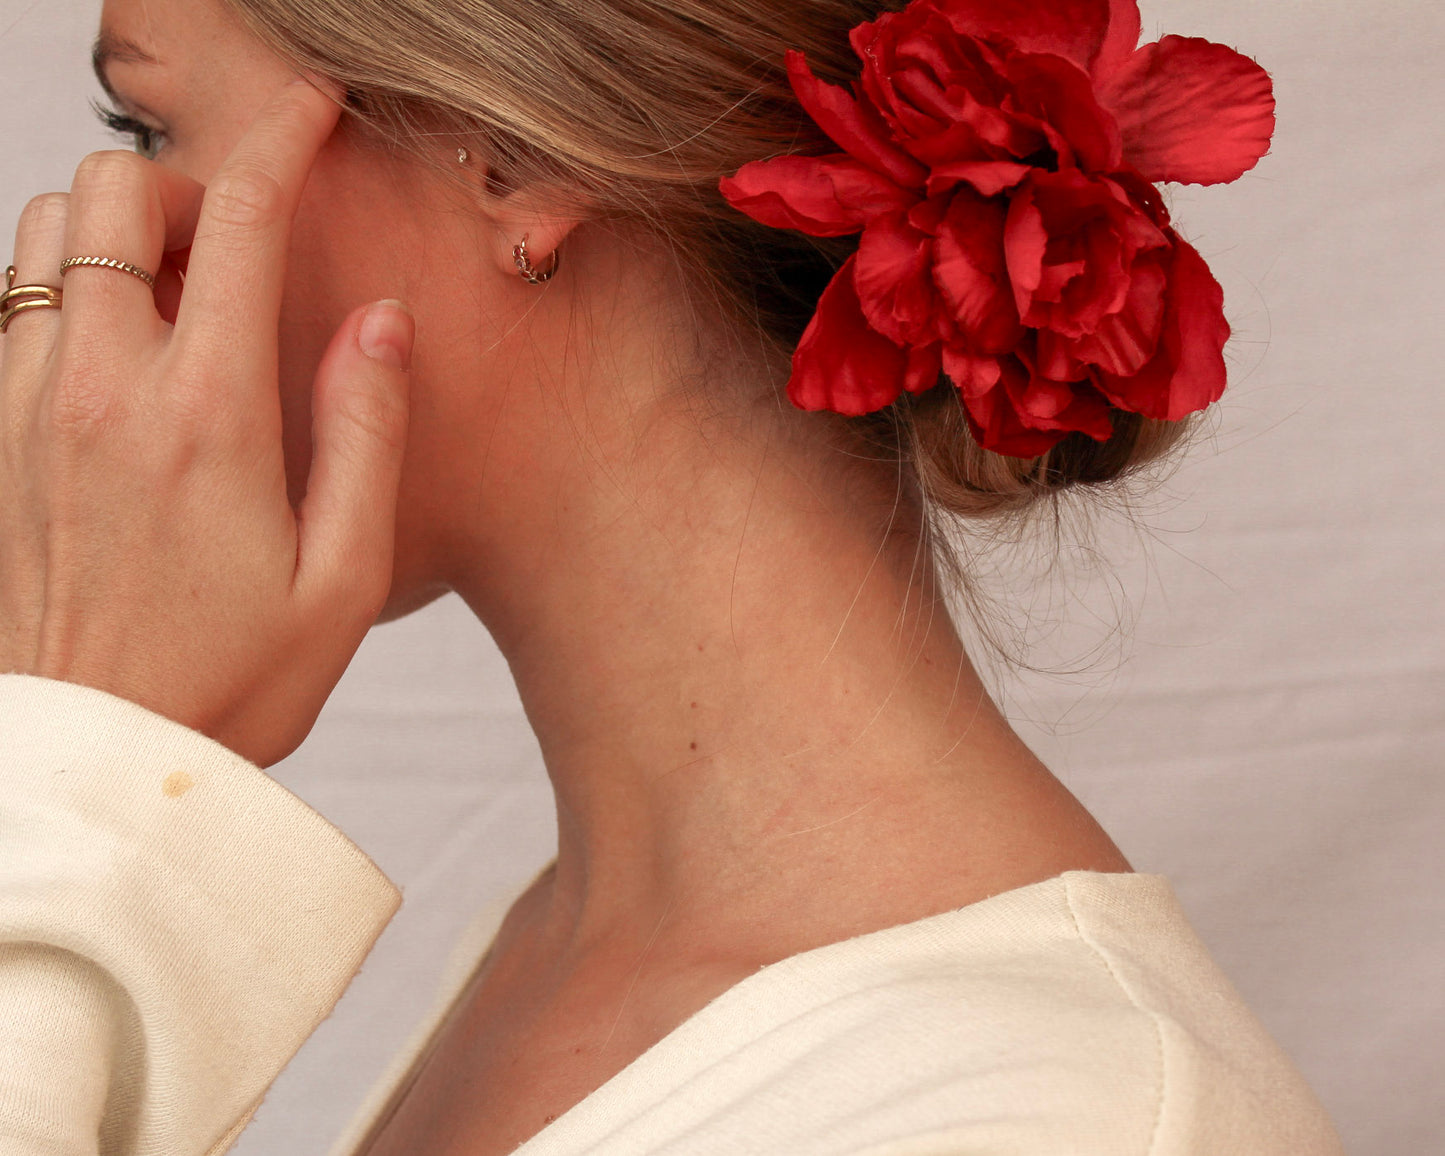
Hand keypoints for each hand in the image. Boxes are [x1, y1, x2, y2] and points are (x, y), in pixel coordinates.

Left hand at [0, 77, 413, 768]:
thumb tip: (377, 319)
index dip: (281, 143)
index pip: (238, 222)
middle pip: (110, 193)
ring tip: (183, 307)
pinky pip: (15, 309)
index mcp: (207, 418)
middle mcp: (102, 392)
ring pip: (43, 237)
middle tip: (239, 248)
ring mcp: (31, 413)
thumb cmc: (236, 683)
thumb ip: (365, 430)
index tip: (311, 113)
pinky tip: (130, 364)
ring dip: (116, 237)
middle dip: (181, 186)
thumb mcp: (348, 575)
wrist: (101, 761)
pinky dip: (71, 293)